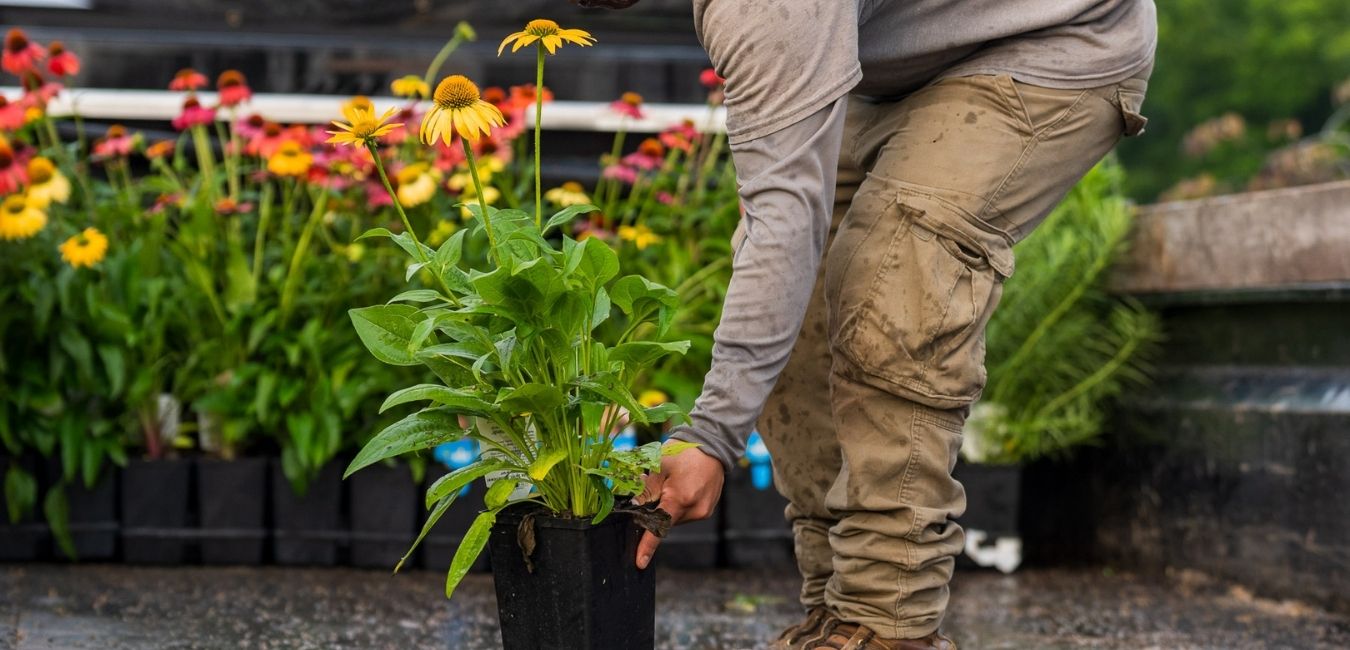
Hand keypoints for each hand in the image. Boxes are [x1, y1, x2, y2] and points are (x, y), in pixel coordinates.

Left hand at [634, 445, 724, 568]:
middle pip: (665, 522)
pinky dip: (678, 506)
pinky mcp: (707, 510)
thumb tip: (632, 507)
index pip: (658, 528)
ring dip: (667, 508)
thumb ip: (645, 491)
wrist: (712, 445)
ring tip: (672, 485)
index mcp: (679, 499)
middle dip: (655, 512)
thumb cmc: (682, 453)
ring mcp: (703, 511)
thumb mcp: (658, 468)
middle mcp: (694, 509)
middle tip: (654, 490)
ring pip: (675, 519)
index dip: (647, 547)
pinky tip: (681, 488)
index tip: (640, 562)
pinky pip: (685, 514)